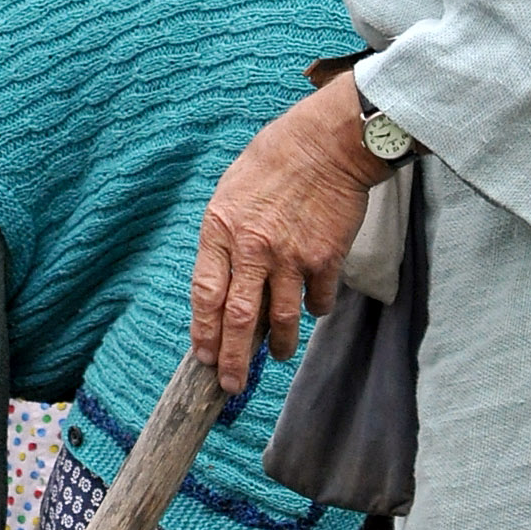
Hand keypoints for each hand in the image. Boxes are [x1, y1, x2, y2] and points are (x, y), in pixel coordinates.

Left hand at [190, 70, 379, 391]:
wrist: (327, 144)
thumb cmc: (274, 164)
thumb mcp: (230, 194)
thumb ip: (224, 239)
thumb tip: (222, 284)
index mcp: (221, 229)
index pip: (205, 294)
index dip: (203, 333)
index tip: (203, 357)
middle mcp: (253, 247)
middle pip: (238, 318)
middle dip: (233, 360)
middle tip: (231, 385)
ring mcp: (291, 256)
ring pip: (281, 320)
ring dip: (277, 345)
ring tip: (276, 356)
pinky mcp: (325, 259)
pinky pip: (317, 301)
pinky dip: (313, 311)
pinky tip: (311, 309)